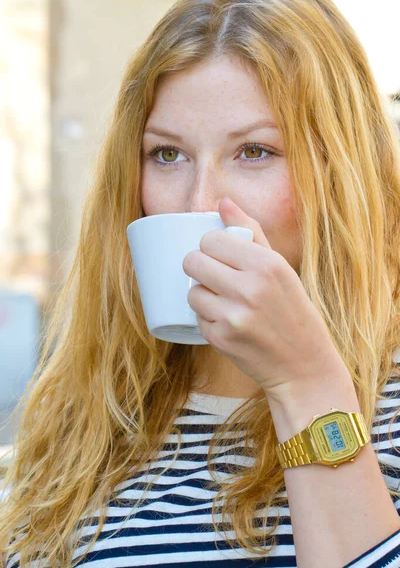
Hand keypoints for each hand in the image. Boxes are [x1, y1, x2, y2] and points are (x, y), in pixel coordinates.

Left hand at [182, 197, 347, 402]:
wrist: (304, 365)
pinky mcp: (221, 339)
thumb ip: (252, 231)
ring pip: (191, 291)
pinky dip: (208, 319)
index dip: (211, 246)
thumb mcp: (281, 267)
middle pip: (193, 261)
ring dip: (202, 295)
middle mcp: (249, 288)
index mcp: (266, 264)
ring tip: (224, 302)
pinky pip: (197, 317)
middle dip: (199, 267)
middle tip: (215, 276)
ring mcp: (233, 316)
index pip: (211, 240)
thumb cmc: (293, 311)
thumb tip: (223, 202)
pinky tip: (228, 323)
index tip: (220, 255)